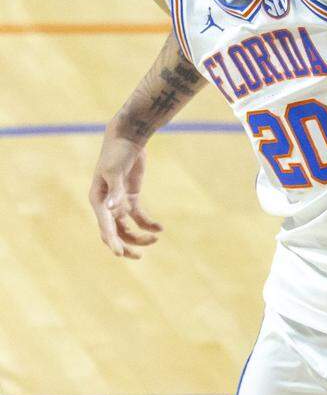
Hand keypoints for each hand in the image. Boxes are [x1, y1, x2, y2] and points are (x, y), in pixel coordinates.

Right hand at [89, 130, 161, 258]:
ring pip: (127, 227)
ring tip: (155, 239)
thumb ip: (115, 191)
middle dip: (126, 245)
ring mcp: (119, 202)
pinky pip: (138, 216)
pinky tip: (159, 228)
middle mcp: (106, 204)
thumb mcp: (114, 171)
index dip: (112, 241)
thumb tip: (111, 209)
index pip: (105, 226)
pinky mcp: (131, 197)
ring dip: (139, 235)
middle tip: (139, 256)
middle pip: (115, 232)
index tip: (121, 254)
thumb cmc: (117, 153)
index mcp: (98, 200)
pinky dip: (148, 223)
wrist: (127, 138)